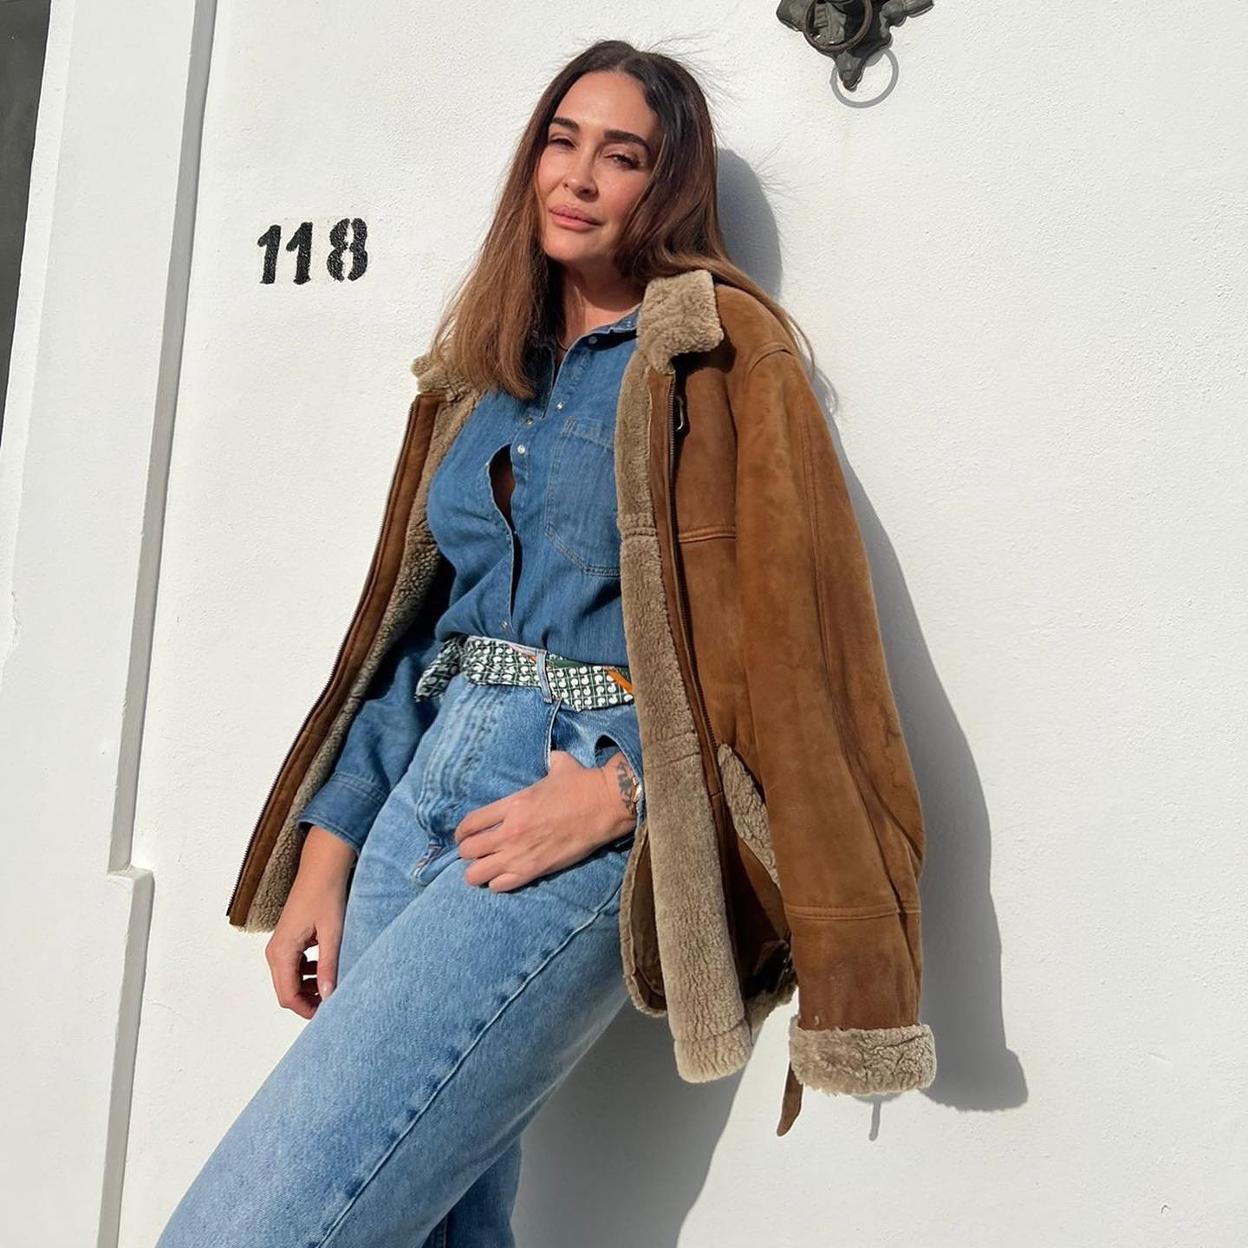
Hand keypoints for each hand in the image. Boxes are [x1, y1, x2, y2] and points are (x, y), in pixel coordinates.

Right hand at [265, 825, 355, 1017]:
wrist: (322, 868)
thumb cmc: (326, 895)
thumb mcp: (333, 933)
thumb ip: (329, 965)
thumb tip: (330, 996)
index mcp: (281, 952)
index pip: (288, 996)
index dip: (307, 1010)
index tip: (329, 1015)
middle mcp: (275, 951)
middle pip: (287, 991)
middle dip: (309, 1000)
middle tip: (335, 1002)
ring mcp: (280, 946)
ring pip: (290, 980)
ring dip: (310, 987)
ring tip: (334, 982)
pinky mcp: (289, 940)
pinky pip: (294, 966)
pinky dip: (309, 973)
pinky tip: (327, 966)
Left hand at [453, 749, 636, 892]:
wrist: (604, 806)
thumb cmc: (582, 784)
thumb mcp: (559, 766)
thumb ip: (549, 762)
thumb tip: (555, 757)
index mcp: (512, 803)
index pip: (470, 823)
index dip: (462, 832)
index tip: (464, 835)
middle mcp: (510, 830)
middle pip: (468, 851)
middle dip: (468, 852)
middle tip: (476, 852)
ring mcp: (520, 852)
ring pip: (477, 874)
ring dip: (478, 872)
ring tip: (485, 869)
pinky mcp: (535, 870)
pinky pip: (501, 885)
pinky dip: (498, 884)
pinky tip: (503, 878)